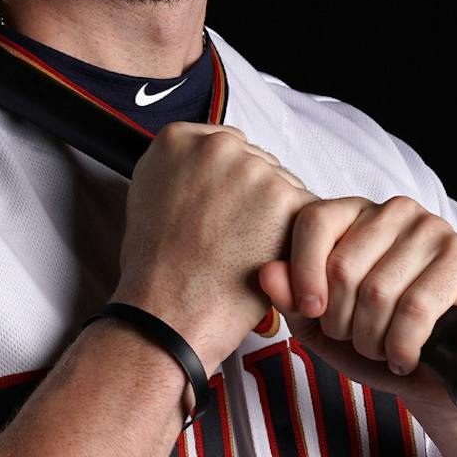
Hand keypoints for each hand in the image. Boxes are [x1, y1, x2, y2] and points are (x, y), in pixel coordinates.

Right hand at [113, 123, 311, 370]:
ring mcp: (253, 171)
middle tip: (232, 237)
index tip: (222, 207)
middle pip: (259, 163)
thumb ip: (182, 171)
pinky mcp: (285, 200)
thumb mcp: (149, 199)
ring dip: (276, 217)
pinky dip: (295, 239)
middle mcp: (216, 147)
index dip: (228, 184)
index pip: (226, 146)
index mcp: (178, 141)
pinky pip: (307, 212)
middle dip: (255, 198)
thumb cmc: (157, 272)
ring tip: (244, 253)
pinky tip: (265, 259)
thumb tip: (209, 169)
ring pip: (285, 187)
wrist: (168, 315)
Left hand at [257, 197, 456, 414]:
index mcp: (359, 214)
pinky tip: (406, 358)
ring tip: (384, 351)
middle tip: (359, 341)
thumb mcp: (322, 327)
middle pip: (343, 265)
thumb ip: (291, 299)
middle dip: (342, 322)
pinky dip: (403, 346)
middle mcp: (397, 211)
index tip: (311, 311)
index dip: (303, 273)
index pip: (315, 220)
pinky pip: (416, 307)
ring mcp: (435, 230)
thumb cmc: (381, 343)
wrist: (442, 377)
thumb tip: (267, 273)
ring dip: (373, 340)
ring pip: (378, 291)